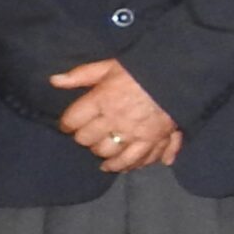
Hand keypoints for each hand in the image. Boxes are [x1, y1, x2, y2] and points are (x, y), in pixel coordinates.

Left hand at [53, 59, 179, 171]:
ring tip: (101, 152)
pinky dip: (126, 165)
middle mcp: (115, 120)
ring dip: (101, 154)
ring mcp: (134, 133)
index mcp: (102, 100)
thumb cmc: (142, 70)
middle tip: (87, 134)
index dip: (68, 123)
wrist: (179, 76)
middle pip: (87, 139)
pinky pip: (135, 160)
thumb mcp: (109, 66)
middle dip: (84, 138)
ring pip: (108, 153)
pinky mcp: (152, 141)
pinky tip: (119, 167)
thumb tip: (54, 81)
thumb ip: (81, 75)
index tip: (70, 123)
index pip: (73, 120)